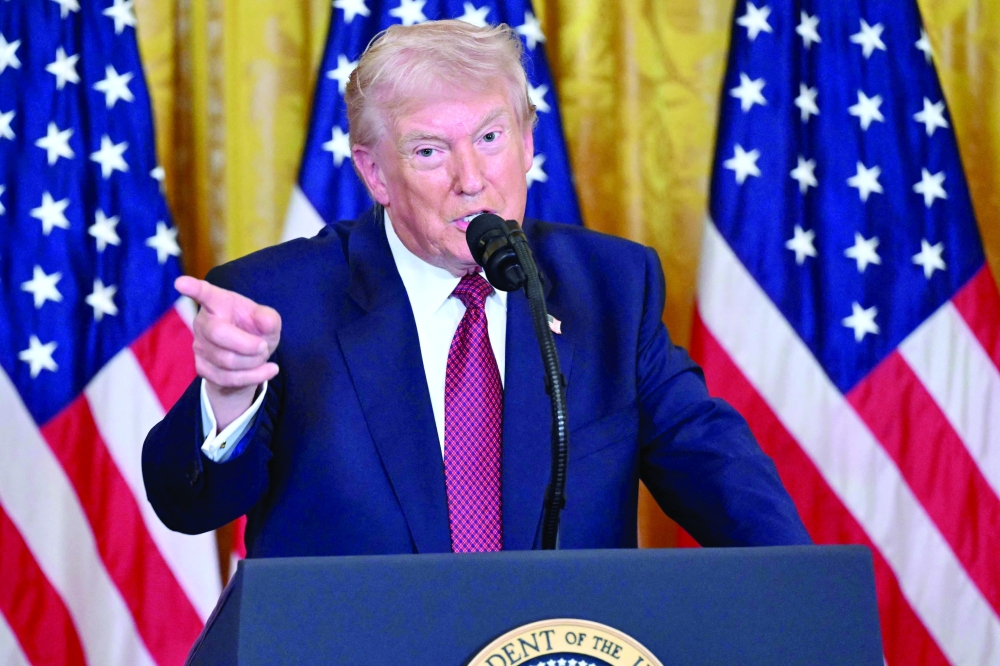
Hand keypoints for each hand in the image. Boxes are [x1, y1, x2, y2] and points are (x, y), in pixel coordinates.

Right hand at [175, 276, 280, 428]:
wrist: (250, 361)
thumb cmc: (256, 332)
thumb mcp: (269, 322)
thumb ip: (269, 318)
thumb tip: (264, 320)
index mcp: (218, 303)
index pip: (204, 293)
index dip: (193, 288)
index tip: (181, 283)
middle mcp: (203, 322)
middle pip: (219, 333)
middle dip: (248, 344)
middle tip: (264, 346)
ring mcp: (200, 346)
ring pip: (227, 360)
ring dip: (254, 362)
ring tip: (262, 356)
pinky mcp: (202, 368)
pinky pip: (227, 378)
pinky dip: (253, 376)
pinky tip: (267, 370)